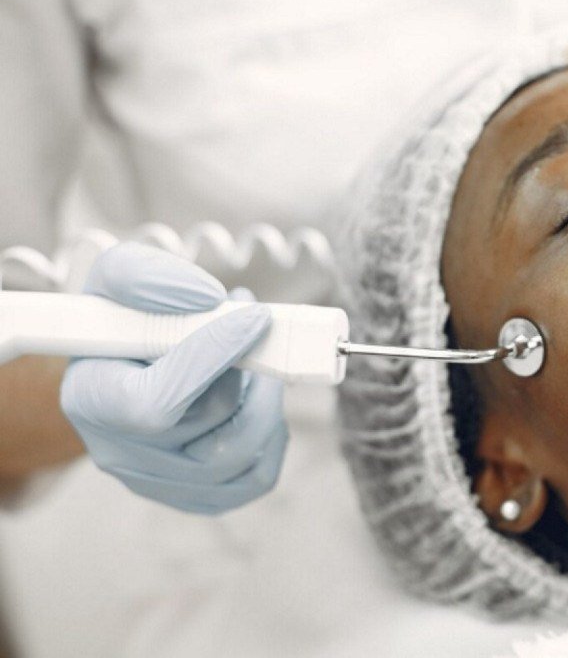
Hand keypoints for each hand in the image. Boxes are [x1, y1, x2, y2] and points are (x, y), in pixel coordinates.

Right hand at [60, 243, 286, 513]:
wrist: (121, 365)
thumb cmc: (123, 318)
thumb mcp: (118, 275)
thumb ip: (149, 277)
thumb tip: (208, 300)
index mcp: (91, 400)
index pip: (156, 402)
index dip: (212, 357)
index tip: (253, 317)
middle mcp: (120, 452)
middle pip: (211, 422)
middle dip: (250, 368)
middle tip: (257, 327)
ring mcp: (160, 482)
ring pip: (243, 453)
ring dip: (267, 398)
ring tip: (257, 359)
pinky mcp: (197, 496)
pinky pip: (258, 476)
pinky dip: (272, 433)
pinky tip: (255, 397)